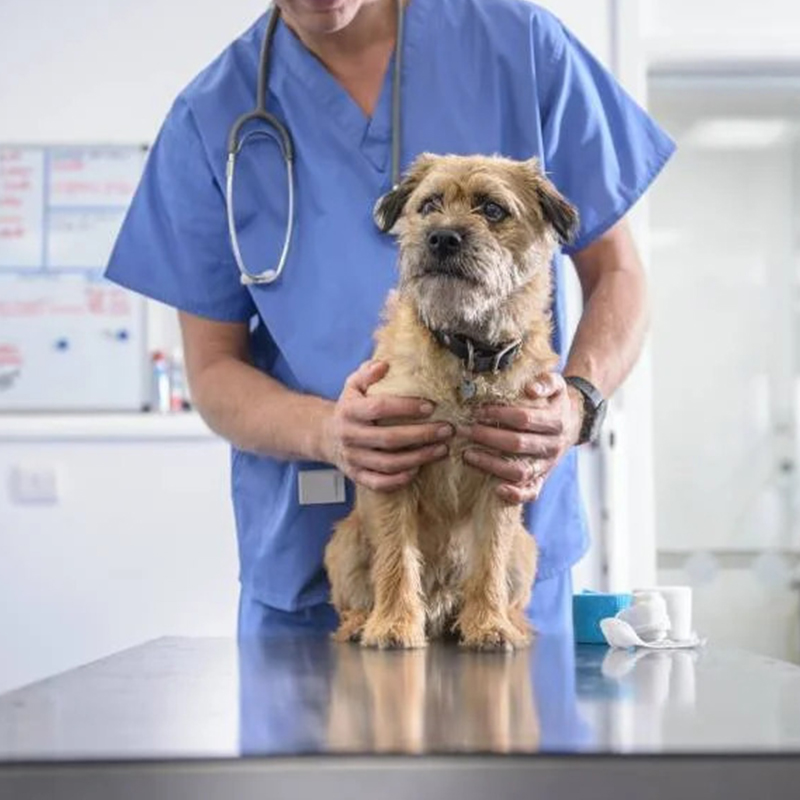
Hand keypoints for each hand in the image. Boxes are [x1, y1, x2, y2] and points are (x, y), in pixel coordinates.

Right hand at [322, 360, 453, 491]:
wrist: (325, 435)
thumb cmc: (349, 407)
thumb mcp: (353, 385)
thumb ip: (367, 373)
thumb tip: (384, 365)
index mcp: (349, 410)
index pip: (379, 408)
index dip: (406, 407)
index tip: (431, 406)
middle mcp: (349, 435)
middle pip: (389, 439)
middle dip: (422, 435)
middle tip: (447, 430)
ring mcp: (352, 458)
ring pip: (388, 463)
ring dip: (419, 458)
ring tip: (442, 450)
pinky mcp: (356, 475)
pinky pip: (379, 482)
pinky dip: (399, 479)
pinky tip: (418, 470)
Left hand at [460, 372, 582, 504]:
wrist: (574, 423)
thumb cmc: (556, 402)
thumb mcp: (557, 385)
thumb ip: (547, 382)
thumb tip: (530, 389)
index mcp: (556, 421)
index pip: (524, 419)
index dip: (499, 414)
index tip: (478, 411)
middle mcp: (553, 446)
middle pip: (517, 444)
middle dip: (487, 437)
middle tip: (464, 430)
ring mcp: (547, 465)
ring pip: (520, 471)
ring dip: (491, 464)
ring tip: (467, 454)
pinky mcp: (543, 478)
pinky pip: (532, 492)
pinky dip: (515, 495)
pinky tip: (496, 489)